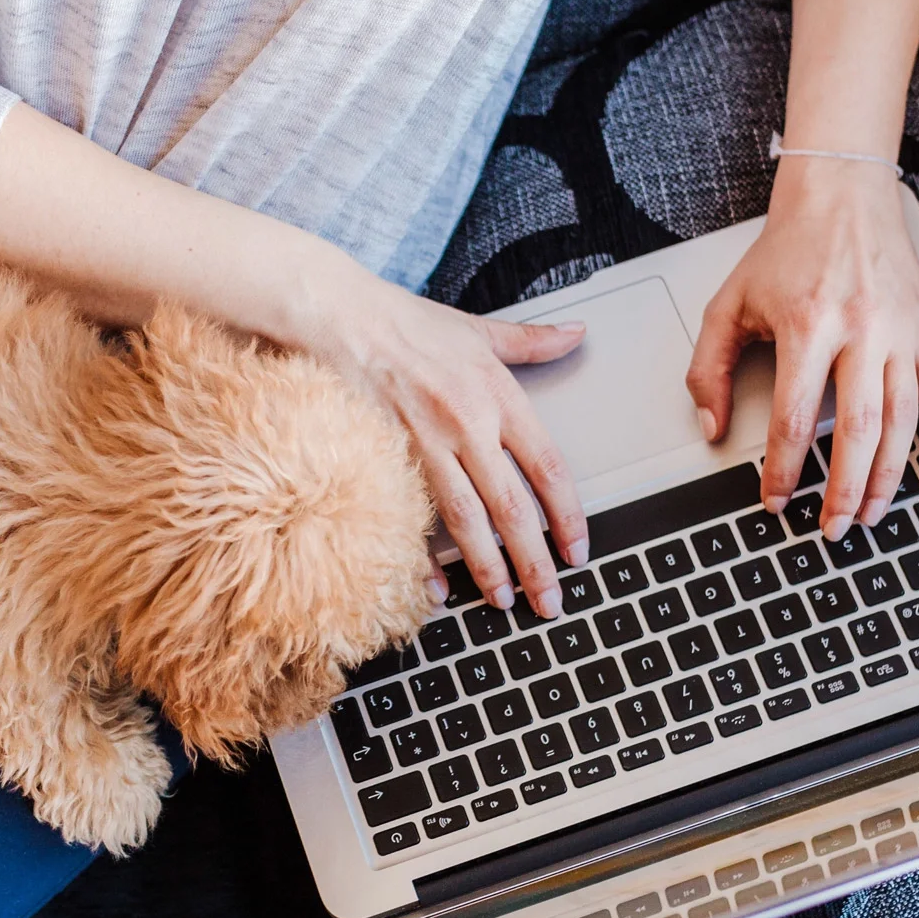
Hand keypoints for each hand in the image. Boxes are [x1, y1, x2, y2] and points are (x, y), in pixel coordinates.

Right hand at [298, 277, 588, 618]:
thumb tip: (577, 334)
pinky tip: (437, 588)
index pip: (548, 468)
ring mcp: (425, 446)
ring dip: (489, 568)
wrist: (340, 317)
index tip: (577, 550)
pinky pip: (411, 518)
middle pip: (513, 508)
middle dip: (535, 561)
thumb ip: (532, 341)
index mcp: (498, 396)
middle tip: (550, 600)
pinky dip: (423, 558)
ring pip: (467, 521)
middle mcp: (468, 426)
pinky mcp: (387, 459)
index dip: (568, 516)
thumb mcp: (478, 328)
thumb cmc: (406, 322)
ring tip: (504, 600)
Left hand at [685, 158, 918, 540]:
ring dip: (888, 477)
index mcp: (808, 325)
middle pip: (856, 428)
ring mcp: (902, 334)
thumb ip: (707, 369)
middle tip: (831, 528)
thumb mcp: (728, 304)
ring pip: (902, 421)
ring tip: (870, 515)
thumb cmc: (785, 252)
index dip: (781, 468)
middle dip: (843, 488)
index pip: (793, 417)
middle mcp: (861, 331)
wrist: (843, 198)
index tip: (774, 500)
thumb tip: (711, 428)